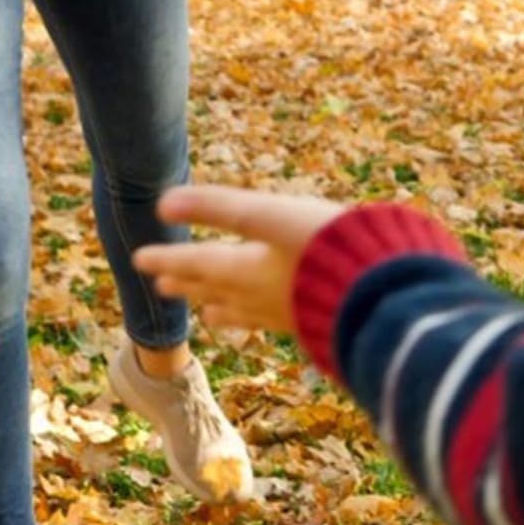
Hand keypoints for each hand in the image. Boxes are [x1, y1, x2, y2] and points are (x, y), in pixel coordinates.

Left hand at [133, 185, 345, 332]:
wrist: (384, 292)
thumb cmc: (328, 247)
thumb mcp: (272, 216)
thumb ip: (220, 207)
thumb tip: (162, 201)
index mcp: (247, 270)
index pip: (197, 262)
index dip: (168, 257)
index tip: (139, 259)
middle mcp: (260, 296)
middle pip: (215, 289)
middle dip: (188, 284)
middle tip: (162, 285)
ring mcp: (287, 313)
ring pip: (242, 312)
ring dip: (219, 307)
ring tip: (208, 313)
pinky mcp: (314, 322)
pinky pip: (272, 322)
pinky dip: (257, 319)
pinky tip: (269, 320)